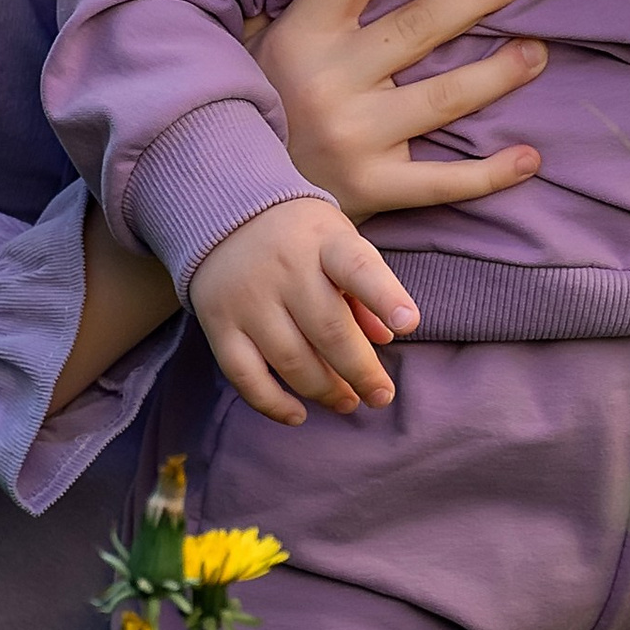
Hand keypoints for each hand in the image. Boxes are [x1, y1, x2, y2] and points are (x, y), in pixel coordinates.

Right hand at [189, 200, 419, 428]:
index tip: (409, 324)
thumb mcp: (339, 241)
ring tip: (348, 402)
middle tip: (381, 395)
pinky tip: (298, 414)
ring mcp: (248, 298)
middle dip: (361, 371)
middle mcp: (284, 268)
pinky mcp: (219, 324)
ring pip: (291, 359)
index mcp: (324, 242)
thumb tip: (387, 338)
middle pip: (328, 329)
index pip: (357, 268)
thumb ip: (365, 288)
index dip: (385, 297)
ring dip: (325, 390)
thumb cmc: (299, 236)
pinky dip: (272, 403)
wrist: (222, 214)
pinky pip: (245, 375)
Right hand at [255, 0, 545, 218]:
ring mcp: (354, 137)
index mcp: (303, 36)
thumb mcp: (270, 42)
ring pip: (444, 99)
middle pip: (418, 28)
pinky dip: (491, 173)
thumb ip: (311, 2)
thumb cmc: (268, 104)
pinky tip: (529, 157)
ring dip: (499, 74)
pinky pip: (443, 181)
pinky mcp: (372, 188)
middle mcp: (329, 82)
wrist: (237, 195)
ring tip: (536, 54)